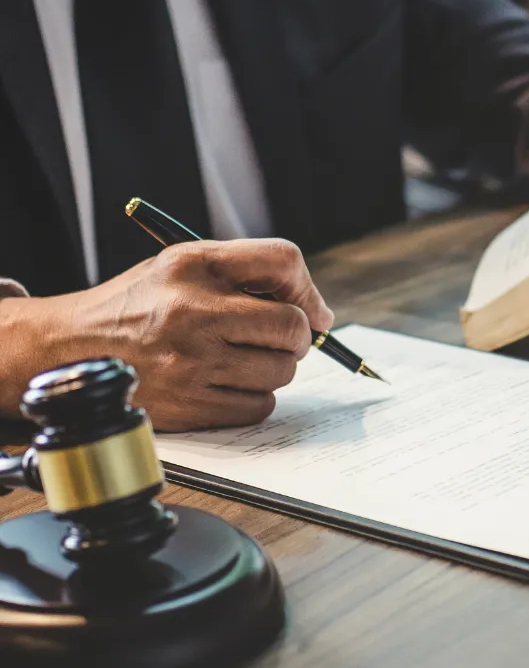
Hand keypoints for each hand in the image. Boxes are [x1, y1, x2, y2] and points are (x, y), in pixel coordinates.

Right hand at [0, 239, 333, 430]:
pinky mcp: (187, 405)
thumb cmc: (140, 306)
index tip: (312, 309)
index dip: (308, 288)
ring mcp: (190, 362)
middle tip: (280, 340)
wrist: (70, 351)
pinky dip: (253, 398)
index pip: (283, 261)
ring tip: (240, 359)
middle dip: (297, 336)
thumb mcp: (182, 266)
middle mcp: (192, 311)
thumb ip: (247, 275)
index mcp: (193, 265)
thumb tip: (319, 315)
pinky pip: (259, 406)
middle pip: (292, 326)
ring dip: (274, 368)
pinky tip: (225, 383)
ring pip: (281, 370)